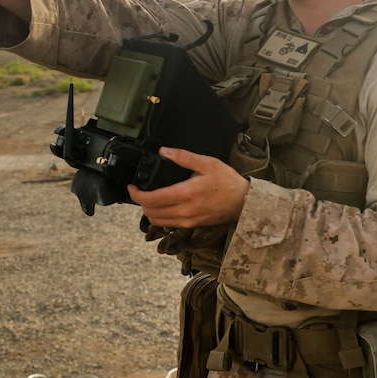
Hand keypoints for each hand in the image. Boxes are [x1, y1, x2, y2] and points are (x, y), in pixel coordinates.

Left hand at [128, 147, 249, 228]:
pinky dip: (160, 217)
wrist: (244, 203)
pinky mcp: (192, 226)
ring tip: (149, 198)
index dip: (136, 194)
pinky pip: (168, 225)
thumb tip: (165, 151)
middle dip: (140, 202)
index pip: (152, 199)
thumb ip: (184, 157)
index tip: (132, 187)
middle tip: (139, 191)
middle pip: (151, 212)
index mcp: (186, 194)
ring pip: (157, 221)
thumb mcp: (207, 163)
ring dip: (149, 211)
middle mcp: (184, 211)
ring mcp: (187, 221)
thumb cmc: (228, 182)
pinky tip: (163, 207)